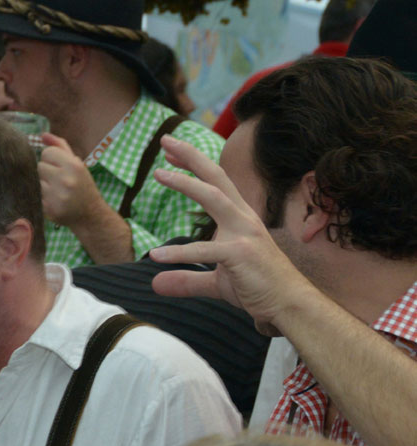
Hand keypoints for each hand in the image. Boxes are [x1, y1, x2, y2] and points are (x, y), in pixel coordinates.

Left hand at [38, 133, 107, 227]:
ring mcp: (57, 196)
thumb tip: (42, 135)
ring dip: (43, 185)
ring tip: (56, 191)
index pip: (47, 153)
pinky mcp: (49, 209)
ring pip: (36, 181)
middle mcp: (66, 180)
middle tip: (58, 180)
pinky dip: (41, 197)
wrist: (90, 214)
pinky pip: (35, 195)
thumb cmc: (82, 185)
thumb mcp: (76, 163)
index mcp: (74, 166)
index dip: (51, 159)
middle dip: (47, 172)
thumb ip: (60, 146)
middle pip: (39, 166)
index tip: (59, 167)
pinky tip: (53, 200)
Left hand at [148, 135, 316, 334]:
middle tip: (165, 139)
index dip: (193, 165)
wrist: (289, 306)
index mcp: (239, 218)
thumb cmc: (257, 288)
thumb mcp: (216, 283)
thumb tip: (155, 283)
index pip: (215, 183)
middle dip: (191, 156)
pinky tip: (155, 257)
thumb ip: (186, 280)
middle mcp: (244, 219)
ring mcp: (244, 234)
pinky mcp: (241, 255)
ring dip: (185, 183)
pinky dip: (180, 253)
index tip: (170, 153)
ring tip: (157, 174)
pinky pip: (206, 251)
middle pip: (216, 178)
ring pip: (213, 198)